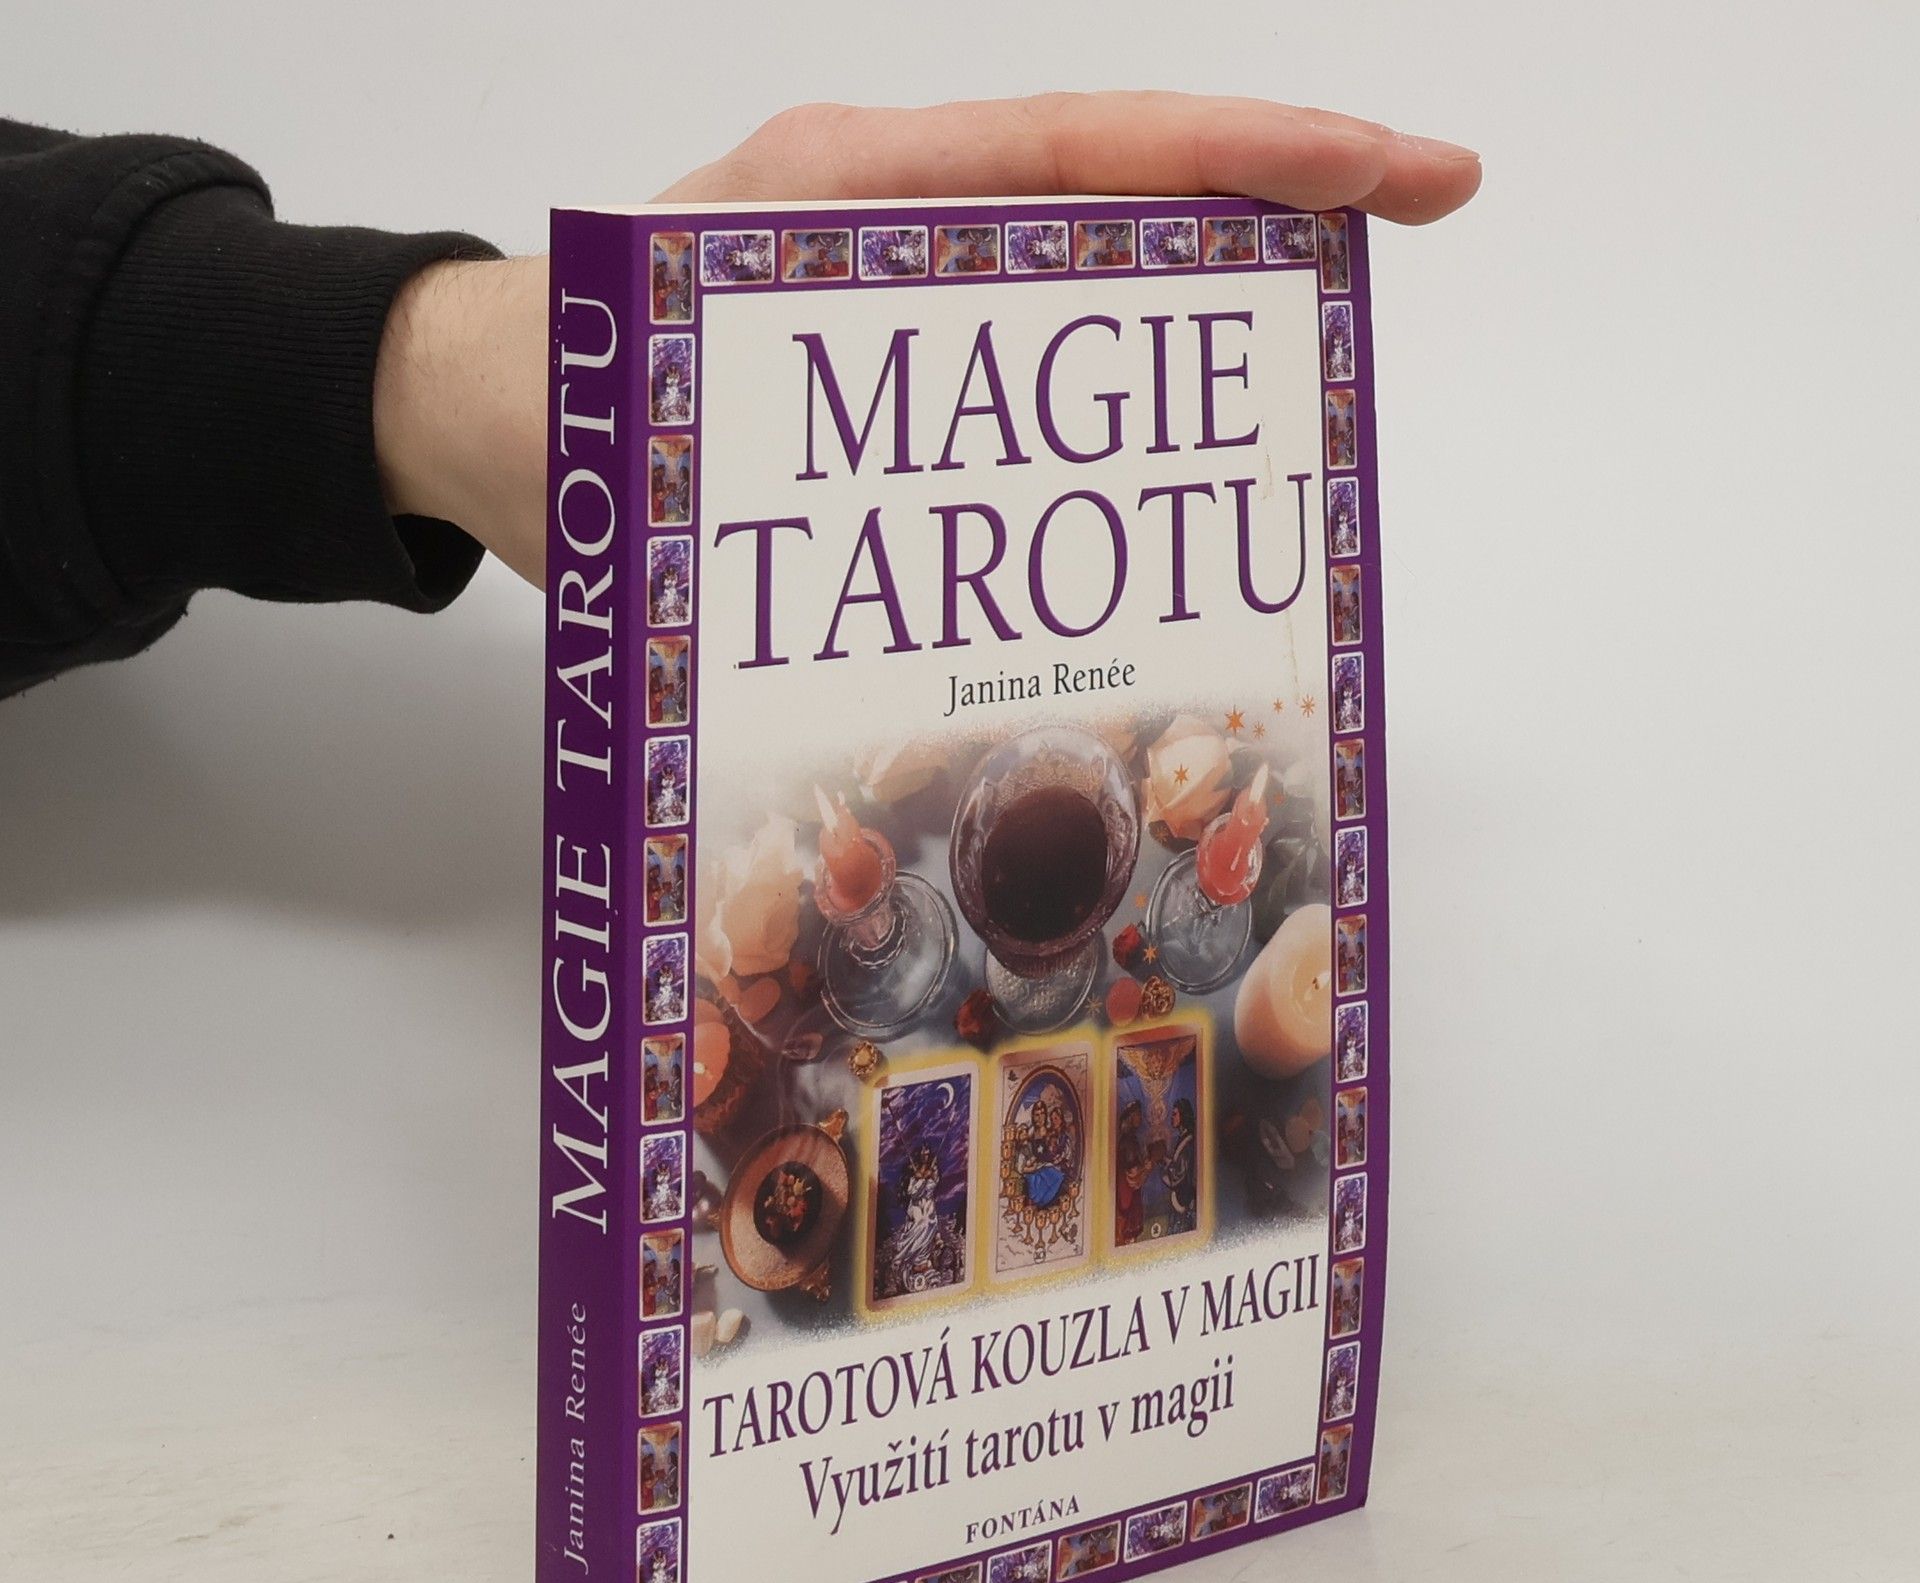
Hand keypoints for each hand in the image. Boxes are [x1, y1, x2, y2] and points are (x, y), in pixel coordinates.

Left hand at [375, 93, 1479, 586]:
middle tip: (1423, 199)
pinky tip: (1178, 449)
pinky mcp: (901, 353)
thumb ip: (734, 444)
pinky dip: (1117, 382)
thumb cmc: (544, 395)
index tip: (1387, 162)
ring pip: (1092, 268)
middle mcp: (895, 217)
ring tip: (1330, 350)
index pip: (1087, 145)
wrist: (478, 407)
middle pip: (1122, 183)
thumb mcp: (629, 398)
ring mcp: (905, 279)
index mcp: (847, 191)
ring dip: (1210, 301)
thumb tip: (859, 564)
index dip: (1248, 151)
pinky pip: (1037, 351)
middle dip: (1279, 187)